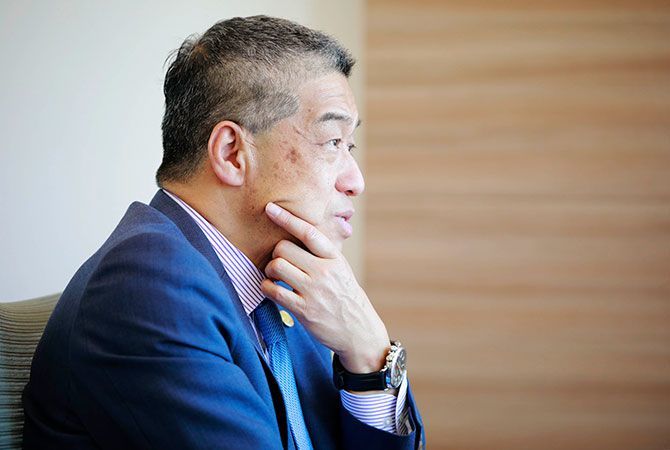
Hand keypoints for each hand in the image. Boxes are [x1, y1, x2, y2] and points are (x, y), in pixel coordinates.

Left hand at [261, 202, 390, 373]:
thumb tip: (300, 233)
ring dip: (270, 271)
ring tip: (275, 276)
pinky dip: (267, 288)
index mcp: (334, 258)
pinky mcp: (303, 310)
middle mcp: (324, 271)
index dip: (287, 218)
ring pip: (277, 267)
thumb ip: (323, 254)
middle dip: (276, 254)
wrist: (359, 331)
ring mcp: (313, 291)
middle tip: (279, 262)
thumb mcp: (341, 269)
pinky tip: (272, 289)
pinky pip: (273, 291)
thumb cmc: (346, 297)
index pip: (308, 232)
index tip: (270, 208)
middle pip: (284, 248)